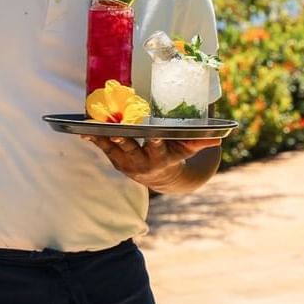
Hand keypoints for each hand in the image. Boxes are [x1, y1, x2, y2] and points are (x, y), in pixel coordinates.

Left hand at [80, 133, 220, 189]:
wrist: (162, 178)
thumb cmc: (177, 155)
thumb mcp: (188, 150)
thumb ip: (200, 141)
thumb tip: (220, 135)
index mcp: (162, 158)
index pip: (158, 149)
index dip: (156, 142)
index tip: (153, 133)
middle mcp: (143, 163)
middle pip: (131, 149)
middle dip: (123, 140)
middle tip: (115, 129)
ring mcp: (127, 163)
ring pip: (114, 149)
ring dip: (103, 137)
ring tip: (90, 125)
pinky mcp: (116, 160)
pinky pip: (104, 148)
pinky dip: (94, 139)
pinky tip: (83, 130)